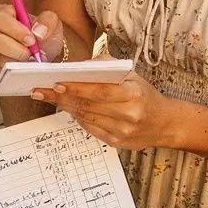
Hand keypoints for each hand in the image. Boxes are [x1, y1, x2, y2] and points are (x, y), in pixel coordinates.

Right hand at [0, 3, 62, 77]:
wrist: (45, 55)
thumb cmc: (45, 36)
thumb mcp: (52, 24)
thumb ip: (48, 21)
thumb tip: (38, 31)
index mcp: (5, 13)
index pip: (0, 18)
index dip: (15, 30)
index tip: (31, 40)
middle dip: (13, 48)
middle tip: (30, 54)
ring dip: (14, 61)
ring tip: (30, 62)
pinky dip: (10, 71)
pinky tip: (22, 69)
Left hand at [32, 72, 171, 149]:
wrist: (165, 123)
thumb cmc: (144, 94)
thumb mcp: (132, 76)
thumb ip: (108, 67)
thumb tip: (80, 65)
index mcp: (134, 94)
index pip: (100, 90)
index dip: (77, 87)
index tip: (57, 82)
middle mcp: (129, 115)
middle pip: (89, 105)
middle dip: (62, 97)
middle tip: (41, 90)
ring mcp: (122, 131)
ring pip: (86, 117)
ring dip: (65, 107)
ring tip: (49, 97)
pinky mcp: (116, 143)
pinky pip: (91, 128)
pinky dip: (77, 117)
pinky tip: (67, 108)